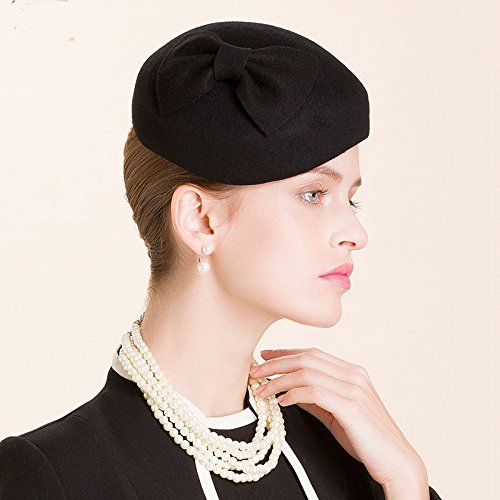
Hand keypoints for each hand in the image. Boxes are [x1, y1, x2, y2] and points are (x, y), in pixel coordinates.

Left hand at [250, 347, 427, 487]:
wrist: (396, 462)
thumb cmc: (366, 439)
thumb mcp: (336, 412)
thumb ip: (316, 398)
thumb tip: (288, 390)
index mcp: (352, 372)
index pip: (313, 353)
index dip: (286, 352)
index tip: (265, 356)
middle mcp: (354, 374)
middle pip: (306, 358)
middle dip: (276, 362)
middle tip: (254, 370)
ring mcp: (354, 388)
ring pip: (307, 372)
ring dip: (279, 379)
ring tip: (261, 389)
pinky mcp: (351, 406)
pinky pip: (314, 392)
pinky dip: (293, 393)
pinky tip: (281, 401)